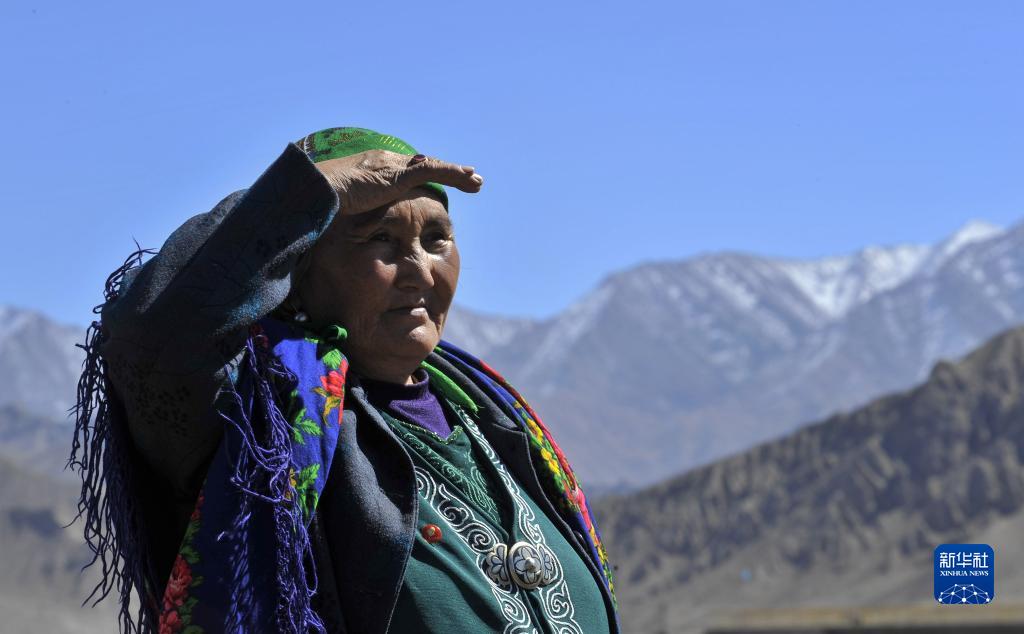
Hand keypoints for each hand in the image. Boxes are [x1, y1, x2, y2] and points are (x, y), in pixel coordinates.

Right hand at [313, 150, 482, 214]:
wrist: (312, 194)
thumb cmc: (320, 205)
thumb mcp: (342, 211)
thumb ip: (353, 214)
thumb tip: (349, 231)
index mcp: (373, 169)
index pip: (405, 171)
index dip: (423, 175)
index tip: (437, 183)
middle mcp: (384, 162)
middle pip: (422, 165)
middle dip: (445, 171)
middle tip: (468, 178)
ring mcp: (391, 167)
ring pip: (432, 166)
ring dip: (457, 173)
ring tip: (476, 181)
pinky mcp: (397, 175)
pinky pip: (432, 171)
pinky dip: (454, 174)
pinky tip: (471, 180)